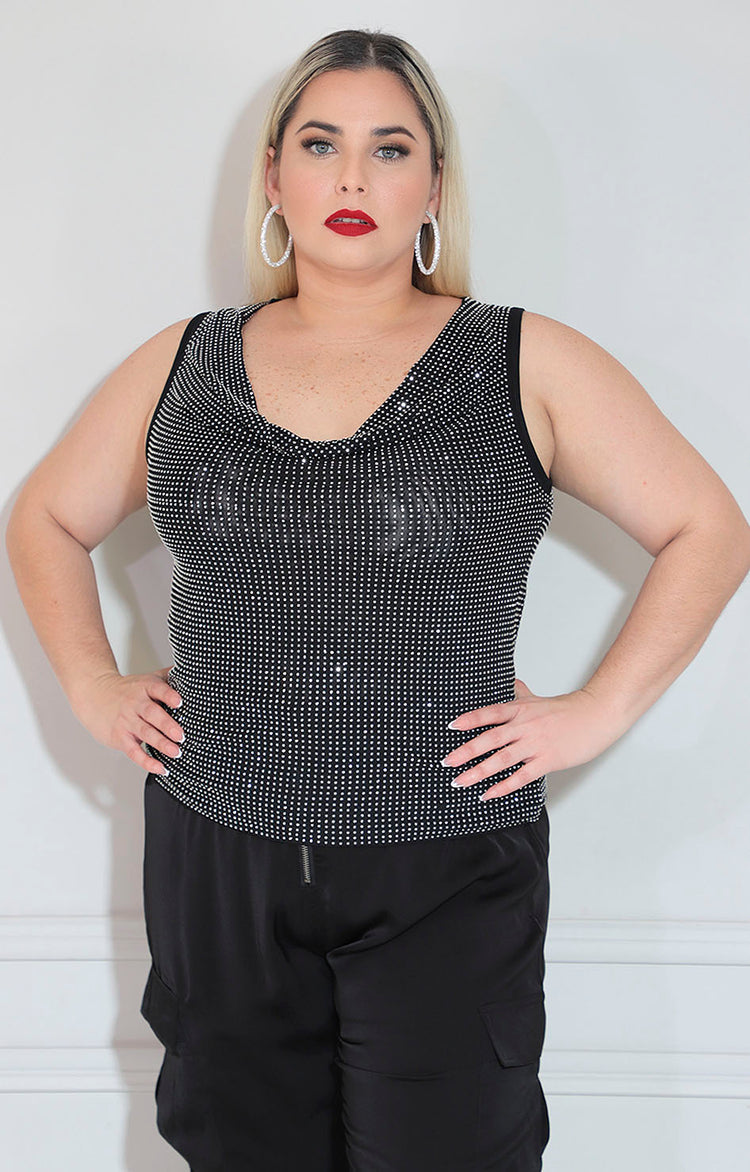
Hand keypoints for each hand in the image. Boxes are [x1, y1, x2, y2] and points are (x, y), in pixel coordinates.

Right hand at [70, 666, 183, 776]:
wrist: (94, 694)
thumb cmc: (127, 690)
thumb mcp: (147, 679)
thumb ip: (168, 676)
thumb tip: (193, 671)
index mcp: (145, 687)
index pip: (158, 690)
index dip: (169, 695)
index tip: (180, 702)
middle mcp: (135, 703)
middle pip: (152, 714)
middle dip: (167, 725)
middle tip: (181, 735)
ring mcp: (126, 721)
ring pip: (144, 733)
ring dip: (161, 743)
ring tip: (176, 752)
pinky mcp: (119, 736)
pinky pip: (133, 751)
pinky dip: (146, 761)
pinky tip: (161, 768)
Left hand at [441, 679, 620, 801]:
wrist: (597, 715)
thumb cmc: (568, 710)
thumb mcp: (539, 699)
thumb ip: (521, 692)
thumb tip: (510, 682)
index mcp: (520, 710)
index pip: (489, 713)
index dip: (469, 719)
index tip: (450, 727)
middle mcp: (524, 726)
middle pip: (490, 738)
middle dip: (466, 751)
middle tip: (446, 762)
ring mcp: (536, 744)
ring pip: (502, 759)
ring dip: (478, 772)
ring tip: (460, 782)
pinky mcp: (548, 760)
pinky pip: (521, 776)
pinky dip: (503, 787)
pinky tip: (488, 794)